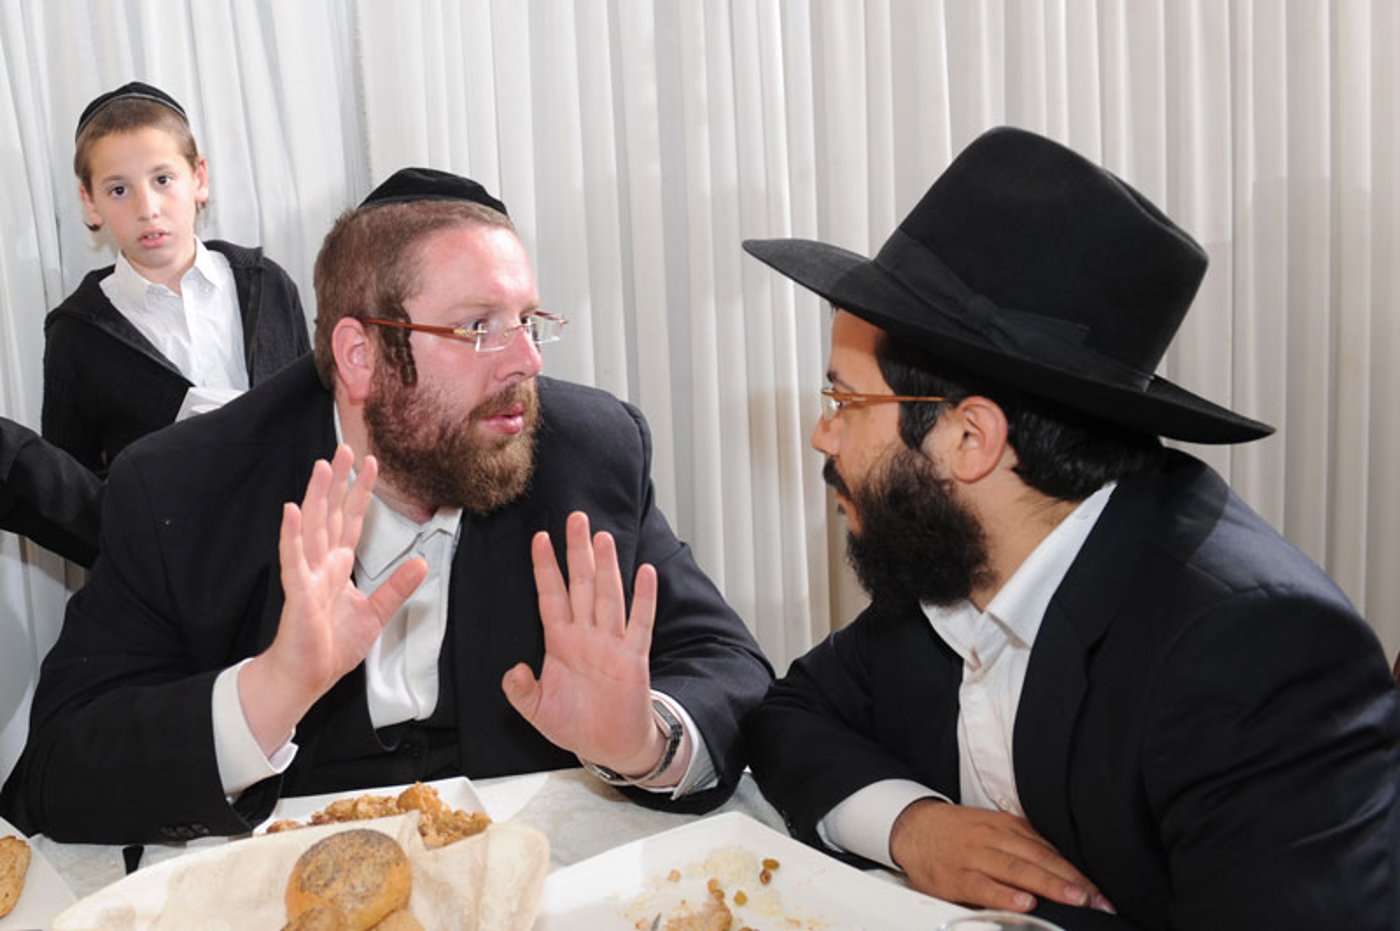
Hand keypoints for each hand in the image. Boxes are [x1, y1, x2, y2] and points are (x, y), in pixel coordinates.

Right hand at [240, 446, 427, 752]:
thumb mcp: (375, 612)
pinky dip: (292, 535)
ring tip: (322, 468)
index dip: (360, 493)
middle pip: (330, 514)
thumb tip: (423, 563)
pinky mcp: (296, 593)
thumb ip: (397, 587)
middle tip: (345, 448)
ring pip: (311, 528)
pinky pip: (293, 559)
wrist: (306, 677)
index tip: (371, 464)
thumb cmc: (331, 645)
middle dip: (338, 482)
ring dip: (316, 497)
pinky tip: (292, 511)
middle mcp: (321, 564)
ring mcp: (307, 575)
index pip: (351, 521)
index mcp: (338, 566)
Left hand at [501, 511, 664, 775]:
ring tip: (602, 537)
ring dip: (607, 567)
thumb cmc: (577, 724)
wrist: (610, 745)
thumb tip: (513, 671)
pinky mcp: (634, 657)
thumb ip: (521, 691)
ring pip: (608, 596)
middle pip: (582, 584)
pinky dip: (644, 599)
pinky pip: (640, 623)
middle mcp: (587, 635)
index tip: (540, 539)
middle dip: (578, 551)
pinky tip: (645, 573)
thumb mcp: (538, 711)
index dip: (545, 568)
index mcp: (561, 642)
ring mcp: (612, 643)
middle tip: (575, 518)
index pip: (551, 596)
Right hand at [891, 799, 1113, 913]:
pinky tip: (1025, 903)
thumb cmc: (959, 833)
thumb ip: (1023, 844)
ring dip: (1048, 885)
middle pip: (1038, 859)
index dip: (1076, 871)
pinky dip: (1005, 895)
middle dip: (1071, 881)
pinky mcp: (956, 877)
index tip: (1100, 892)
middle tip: (1097, 899)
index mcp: (1006, 825)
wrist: (913, 827)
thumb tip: (1063, 869)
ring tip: (1075, 899)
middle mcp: (993, 838)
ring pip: (1016, 870)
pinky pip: (984, 887)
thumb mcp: (993, 828)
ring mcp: (974, 857)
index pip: (1048, 849)